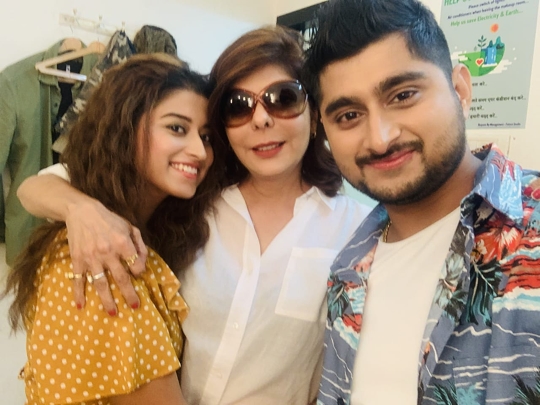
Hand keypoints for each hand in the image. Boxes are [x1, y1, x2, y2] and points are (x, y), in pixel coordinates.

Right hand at [65, 199, 146, 313]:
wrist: (82, 212)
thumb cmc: (110, 220)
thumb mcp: (130, 227)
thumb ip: (139, 245)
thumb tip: (142, 264)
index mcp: (122, 243)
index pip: (135, 264)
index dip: (139, 270)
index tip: (137, 274)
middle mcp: (107, 252)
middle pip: (120, 278)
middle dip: (128, 294)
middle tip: (135, 306)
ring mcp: (91, 258)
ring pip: (100, 283)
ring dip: (106, 300)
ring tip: (112, 313)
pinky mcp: (77, 260)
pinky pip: (78, 279)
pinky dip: (78, 293)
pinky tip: (81, 306)